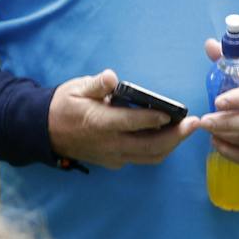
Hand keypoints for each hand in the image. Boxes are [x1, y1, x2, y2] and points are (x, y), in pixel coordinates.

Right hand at [47, 70, 197, 169]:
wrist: (45, 132)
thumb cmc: (64, 105)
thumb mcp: (76, 88)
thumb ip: (96, 84)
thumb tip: (111, 77)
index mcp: (99, 123)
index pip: (132, 123)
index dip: (153, 119)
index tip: (172, 113)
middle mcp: (109, 144)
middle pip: (150, 146)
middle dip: (175, 137)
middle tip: (193, 123)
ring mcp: (113, 156)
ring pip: (150, 157)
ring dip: (171, 145)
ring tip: (186, 130)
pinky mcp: (114, 162)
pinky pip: (142, 159)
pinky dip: (159, 150)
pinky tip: (168, 137)